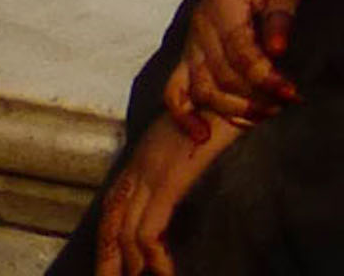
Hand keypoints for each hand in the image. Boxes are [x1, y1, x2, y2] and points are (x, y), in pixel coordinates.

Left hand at [99, 109, 243, 275]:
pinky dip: (154, 258)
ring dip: (128, 264)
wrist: (236, 86)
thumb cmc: (226, 103)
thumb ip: (185, 149)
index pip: (114, 203)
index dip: (109, 235)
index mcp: (145, 155)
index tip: (111, 261)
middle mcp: (140, 164)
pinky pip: (150, 230)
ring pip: (125, 231)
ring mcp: (152, 172)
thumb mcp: (196, 128)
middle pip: (112, 220)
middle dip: (107, 257)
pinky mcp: (168, 181)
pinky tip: (163, 274)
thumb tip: (190, 167)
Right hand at [171, 0, 304, 126]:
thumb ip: (280, 18)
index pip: (241, 55)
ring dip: (230, 108)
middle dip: (253, 97)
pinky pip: (176, 89)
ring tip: (263, 115)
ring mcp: (191, 42)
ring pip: (201, 89)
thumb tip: (277, 51)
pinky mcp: (190, 52)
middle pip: (220, 78)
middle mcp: (200, 29)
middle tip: (284, 104)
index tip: (291, 92)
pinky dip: (184, 114)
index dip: (265, 78)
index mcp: (223, 8)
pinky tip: (200, 134)